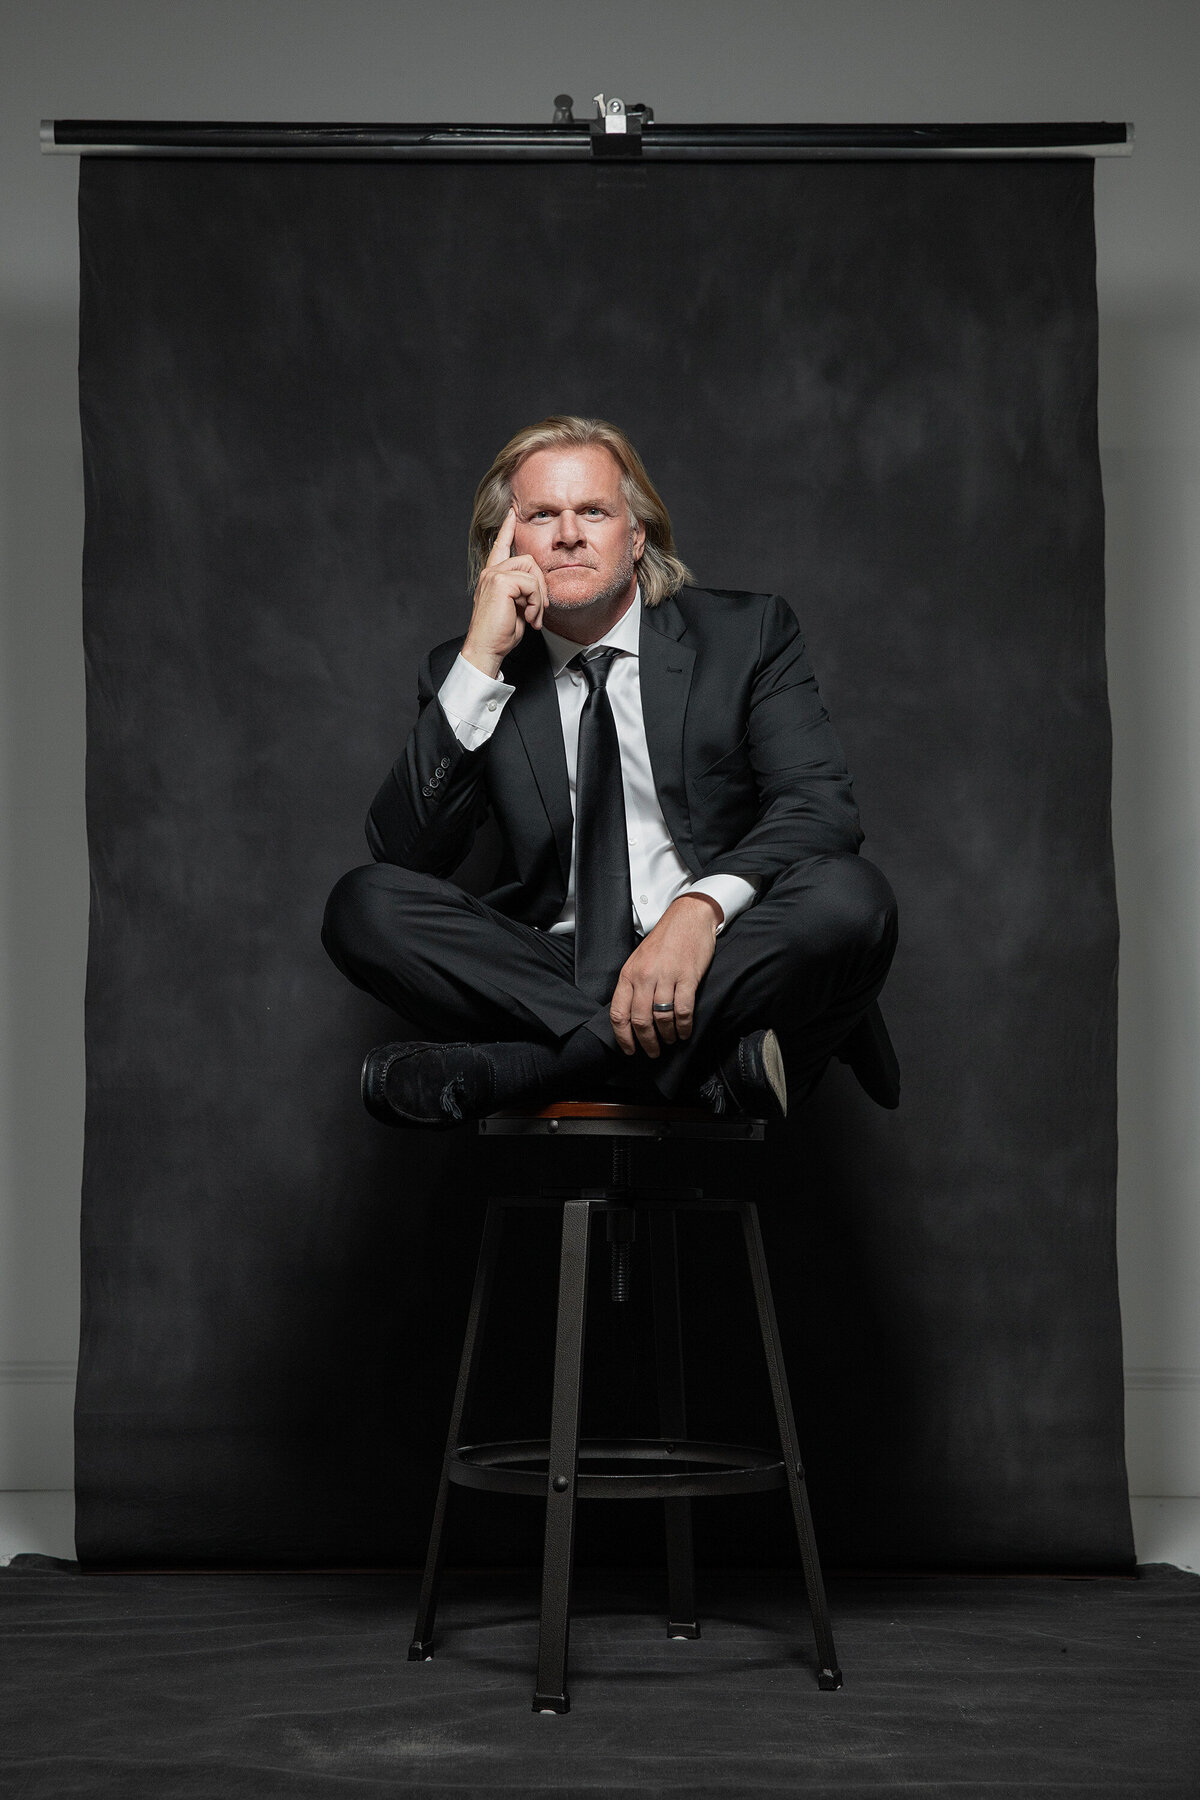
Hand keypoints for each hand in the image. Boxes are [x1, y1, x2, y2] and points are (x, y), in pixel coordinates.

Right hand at [461, 507, 548, 677]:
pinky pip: (531, 584)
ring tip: (533, 617)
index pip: (500, 546)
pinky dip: (536, 603)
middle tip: (540, 610)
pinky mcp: (500, 581)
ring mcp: (494, 575)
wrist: (486, 648)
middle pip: (529, 560)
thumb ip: (523, 592)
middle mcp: (490, 572)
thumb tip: (539, 586)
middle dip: (541, 586)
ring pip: (532, 572)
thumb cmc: (500, 633)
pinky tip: (529, 618)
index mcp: (492, 576)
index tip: (512, 513)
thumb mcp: (516, 608)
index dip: (507, 529)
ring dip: (539, 597)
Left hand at [610, 893, 721, 1057]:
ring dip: (667, 1036)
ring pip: (661, 1018)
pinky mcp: (687, 977)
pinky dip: (684, 1026)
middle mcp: (644, 976)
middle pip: (640, 1020)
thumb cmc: (664, 941)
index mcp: (629, 974)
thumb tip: (631, 1016)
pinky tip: (685, 1032)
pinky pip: (682, 1010)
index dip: (623, 1037)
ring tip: (670, 1041)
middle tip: (653, 1052)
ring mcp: (666, 976)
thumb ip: (634, 985)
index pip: (619, 1013)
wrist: (688, 917)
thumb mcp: (640, 960)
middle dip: (646, 1042)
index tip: (629, 1050)